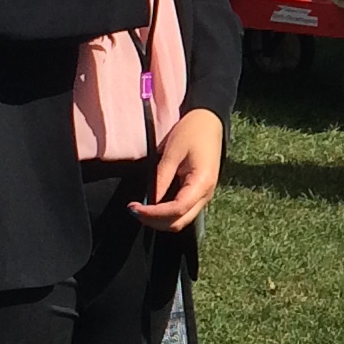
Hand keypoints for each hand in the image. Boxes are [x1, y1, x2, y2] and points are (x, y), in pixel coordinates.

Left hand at [131, 107, 222, 230]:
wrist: (209, 121)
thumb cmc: (192, 132)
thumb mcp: (172, 153)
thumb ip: (161, 179)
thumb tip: (149, 201)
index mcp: (202, 183)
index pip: (177, 210)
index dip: (154, 214)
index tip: (134, 209)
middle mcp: (206, 194)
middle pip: (180, 222)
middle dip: (156, 222)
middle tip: (135, 211)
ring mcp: (204, 196)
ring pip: (182, 220)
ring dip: (161, 220)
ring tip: (141, 209)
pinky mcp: (200, 193)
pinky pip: (184, 211)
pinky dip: (167, 214)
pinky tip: (154, 206)